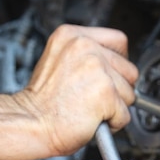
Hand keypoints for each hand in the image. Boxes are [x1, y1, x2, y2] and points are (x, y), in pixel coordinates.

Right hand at [19, 25, 138, 156]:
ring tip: (90, 110)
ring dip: (115, 107)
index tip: (110, 75)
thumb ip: (85, 57)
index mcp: (72, 36)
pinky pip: (125, 114)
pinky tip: (92, 121)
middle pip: (129, 69)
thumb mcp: (58, 62)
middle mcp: (86, 47)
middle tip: (95, 99)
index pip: (118, 41)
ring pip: (130, 93)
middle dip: (118, 88)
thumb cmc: (41, 104)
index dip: (118, 63)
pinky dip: (113, 123)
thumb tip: (112, 67)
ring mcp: (98, 69)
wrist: (29, 124)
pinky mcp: (107, 93)